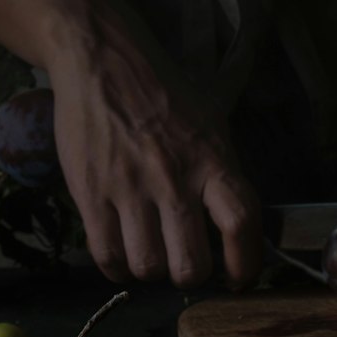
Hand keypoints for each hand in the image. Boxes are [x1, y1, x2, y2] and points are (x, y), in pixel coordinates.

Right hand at [46, 23, 261, 290]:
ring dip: (150, 270)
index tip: (237, 277)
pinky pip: (107, 256)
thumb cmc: (161, 93)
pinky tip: (121, 256)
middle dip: (190, 275)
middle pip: (191, 264)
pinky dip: (117, 269)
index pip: (241, 225)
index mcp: (212, 159)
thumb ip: (223, 172)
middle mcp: (174, 179)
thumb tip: (237, 225)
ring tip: (149, 253)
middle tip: (183, 263)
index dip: (244, 264)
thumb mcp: (210, 123)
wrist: (102, 60)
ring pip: (148, 266)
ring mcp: (130, 188)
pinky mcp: (91, 193)